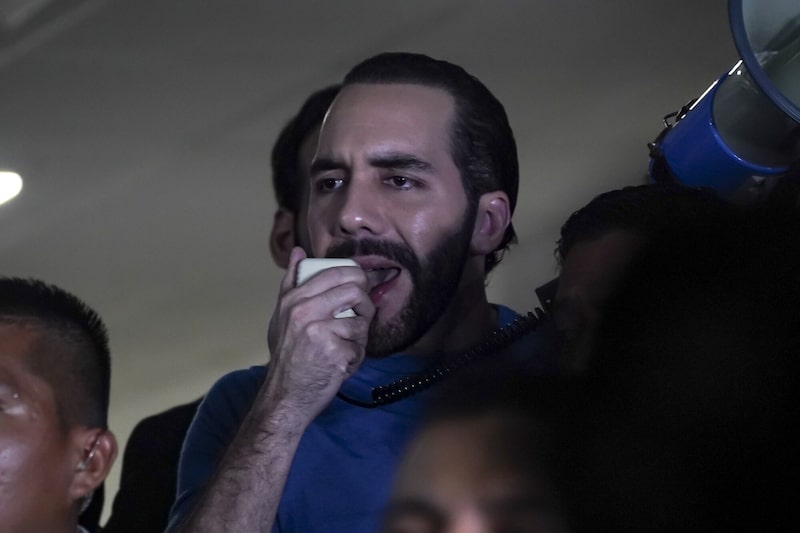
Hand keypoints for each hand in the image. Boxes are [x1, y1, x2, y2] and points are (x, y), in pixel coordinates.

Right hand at [264, 247, 374, 424]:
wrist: (284, 396)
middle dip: (365, 303)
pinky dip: (355, 358)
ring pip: (361, 322)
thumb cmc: (286, 356)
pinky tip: (341, 363)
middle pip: (355, 290)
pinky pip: (360, 347)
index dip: (356, 276)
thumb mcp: (281, 316)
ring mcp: (320, 332)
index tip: (361, 286)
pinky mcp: (335, 353)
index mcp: (293, 300)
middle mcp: (304, 312)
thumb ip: (291, 283)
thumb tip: (298, 252)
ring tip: (344, 347)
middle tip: (361, 315)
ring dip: (359, 337)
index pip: (334, 273)